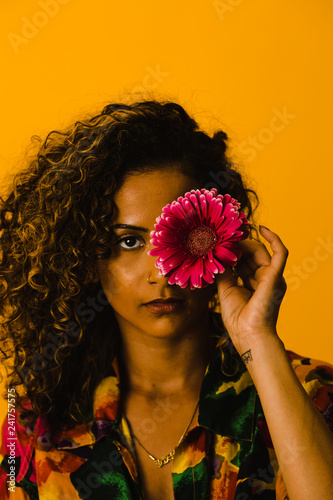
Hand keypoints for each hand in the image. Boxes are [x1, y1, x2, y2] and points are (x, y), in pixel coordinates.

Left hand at [216, 226, 287, 353]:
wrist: (248, 335)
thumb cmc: (238, 319)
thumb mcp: (226, 290)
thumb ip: (224, 272)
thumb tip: (216, 256)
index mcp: (255, 283)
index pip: (244, 260)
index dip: (233, 251)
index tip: (219, 242)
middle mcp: (266, 278)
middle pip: (251, 254)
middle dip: (236, 246)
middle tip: (221, 239)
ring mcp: (273, 277)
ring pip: (260, 250)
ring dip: (244, 244)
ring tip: (229, 240)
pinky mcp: (276, 276)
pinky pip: (281, 252)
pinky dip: (274, 238)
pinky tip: (261, 228)